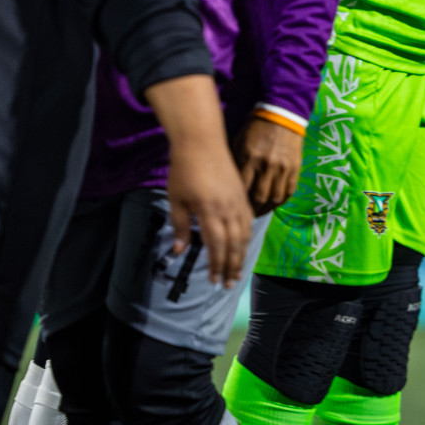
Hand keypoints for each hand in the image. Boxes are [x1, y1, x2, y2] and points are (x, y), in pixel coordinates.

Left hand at [146, 75, 253, 285]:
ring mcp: (238, 201)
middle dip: (232, 265)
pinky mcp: (241, 193)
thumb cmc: (184, 170)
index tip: (215, 280)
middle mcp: (228, 209)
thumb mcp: (176, 200)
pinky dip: (246, 236)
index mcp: (210, 212)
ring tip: (238, 269)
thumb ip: (180, 227)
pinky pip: (248, 220)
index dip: (217, 265)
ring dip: (241, 254)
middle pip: (234, 244)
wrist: (202, 141)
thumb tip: (179, 250)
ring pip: (244, 233)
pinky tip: (242, 243)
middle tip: (230, 283)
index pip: (217, 246)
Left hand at [234, 116, 304, 215]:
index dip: (237, 203)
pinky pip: (288, 191)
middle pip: (258, 198)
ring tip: (258, 213)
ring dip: (266, 209)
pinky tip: (272, 204)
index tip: (232, 210)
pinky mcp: (295, 168)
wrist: (282, 115)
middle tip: (245, 217)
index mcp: (250, 157)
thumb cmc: (255, 129)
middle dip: (251, 211)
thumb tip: (228, 185)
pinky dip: (280, 201)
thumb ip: (235, 163)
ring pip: (274, 198)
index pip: (242, 189)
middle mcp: (267, 165)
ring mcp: (283, 167)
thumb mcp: (239, 142)